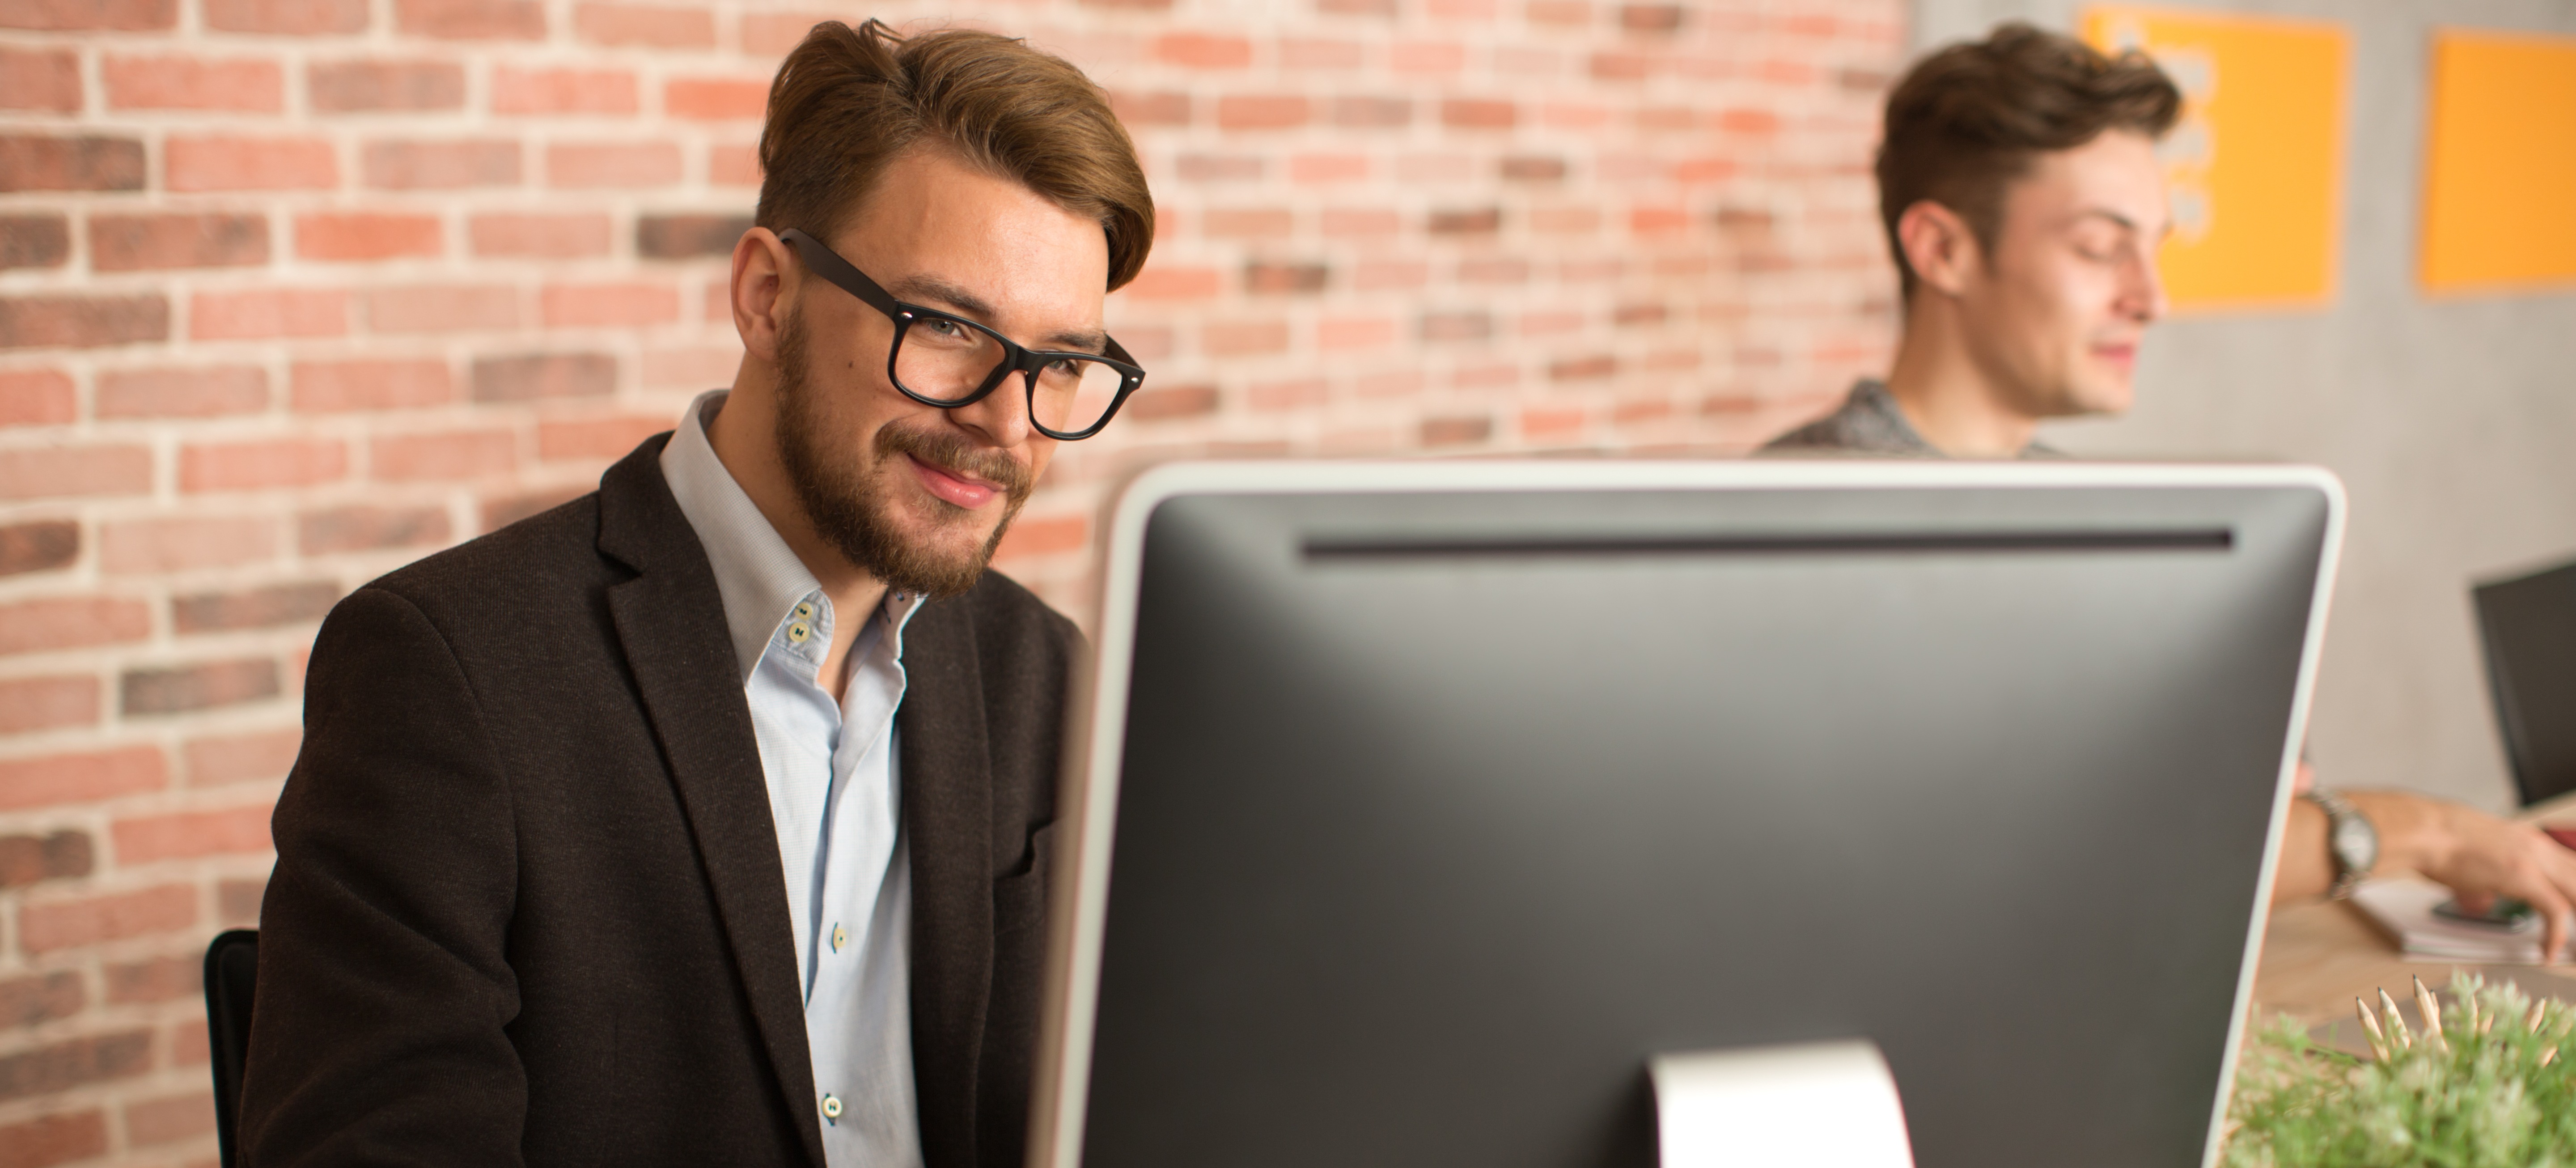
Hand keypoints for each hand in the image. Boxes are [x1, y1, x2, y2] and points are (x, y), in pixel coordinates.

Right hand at [2357, 791, 2575, 963]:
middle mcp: (2537, 846)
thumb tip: (2482, 896)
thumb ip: (2487, 876)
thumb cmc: (2437, 838)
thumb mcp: (2472, 855)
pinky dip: (2556, 935)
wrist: (2424, 831)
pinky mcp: (2524, 877)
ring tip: (2571, 946)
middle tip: (2575, 933)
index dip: (2573, 888)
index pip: (2570, 865)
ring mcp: (2533, 860)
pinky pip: (2556, 911)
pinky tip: (2549, 952)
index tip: (2572, 911)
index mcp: (2527, 839)